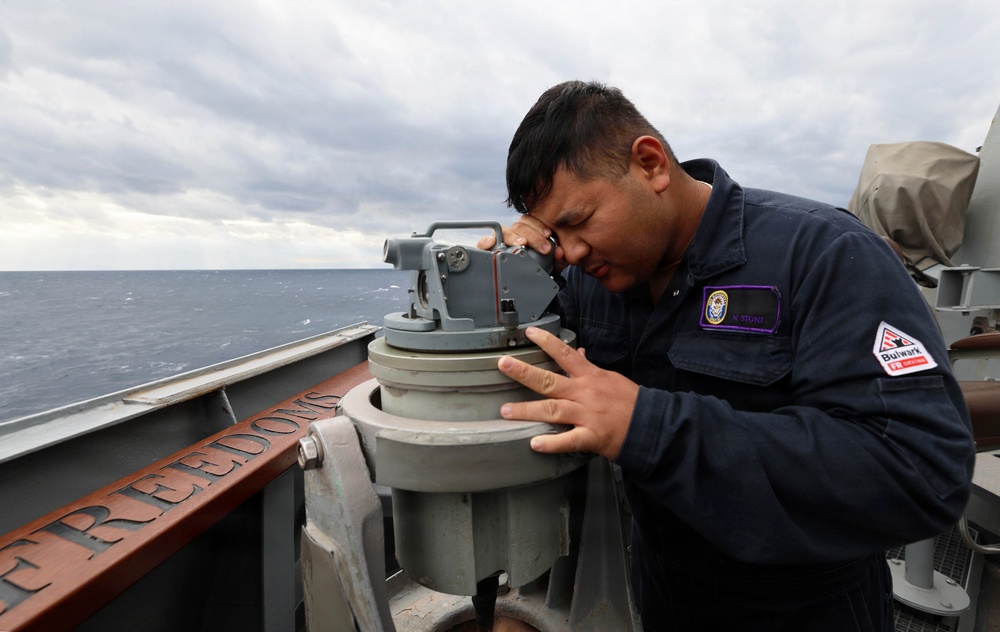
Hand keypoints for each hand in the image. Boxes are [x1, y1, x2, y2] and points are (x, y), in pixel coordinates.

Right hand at [476, 216, 567, 272]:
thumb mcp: (552, 265)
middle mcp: (513, 234)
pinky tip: (492, 243)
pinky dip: (486, 241)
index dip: (539, 226)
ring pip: (504, 231)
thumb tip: (560, 252)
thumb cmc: (539, 270)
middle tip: (544, 248)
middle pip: (519, 225)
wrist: (525, 285)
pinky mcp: (487, 251)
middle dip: (533, 235)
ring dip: (514, 236)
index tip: (549, 235)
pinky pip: (483, 243)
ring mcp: (499, 241)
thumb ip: (559, 259)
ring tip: (522, 244)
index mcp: (527, 232)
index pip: (531, 221)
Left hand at [498, 327, 638, 459]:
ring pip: (553, 410)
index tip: (529, 333)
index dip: (547, 342)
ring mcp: (587, 415)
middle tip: (503, 365)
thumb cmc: (630, 401)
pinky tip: (535, 443)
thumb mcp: (610, 378)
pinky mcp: (592, 437)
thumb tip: (578, 353)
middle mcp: (585, 393)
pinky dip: (551, 443)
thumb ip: (589, 368)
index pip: (565, 354)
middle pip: (550, 381)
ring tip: (506, 411)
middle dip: (524, 373)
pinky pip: (568, 440)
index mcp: (590, 376)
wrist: (651, 425)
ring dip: (527, 410)